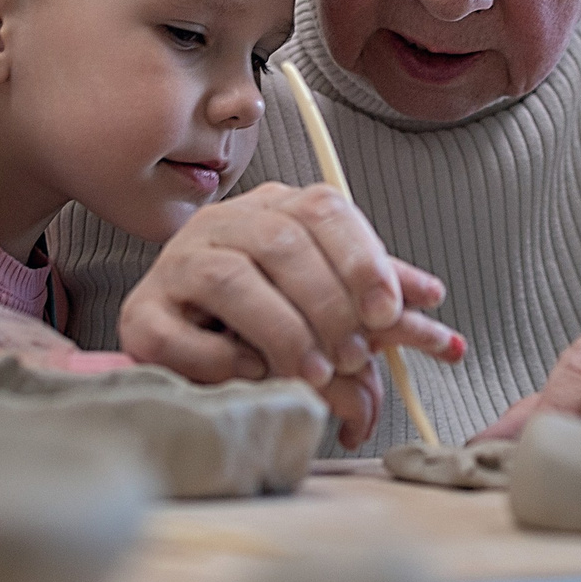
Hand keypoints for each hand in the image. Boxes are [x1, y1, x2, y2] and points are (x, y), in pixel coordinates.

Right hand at [116, 181, 463, 447]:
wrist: (180, 334)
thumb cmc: (266, 315)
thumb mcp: (331, 302)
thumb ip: (379, 303)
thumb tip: (437, 309)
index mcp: (275, 208)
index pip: (324, 210)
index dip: (361, 259)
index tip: (388, 312)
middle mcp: (224, 225)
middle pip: (280, 242)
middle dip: (326, 304)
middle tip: (352, 357)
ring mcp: (177, 265)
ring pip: (229, 278)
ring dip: (281, 330)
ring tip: (313, 373)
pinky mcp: (143, 314)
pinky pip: (174, 330)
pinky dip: (217, 357)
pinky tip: (249, 373)